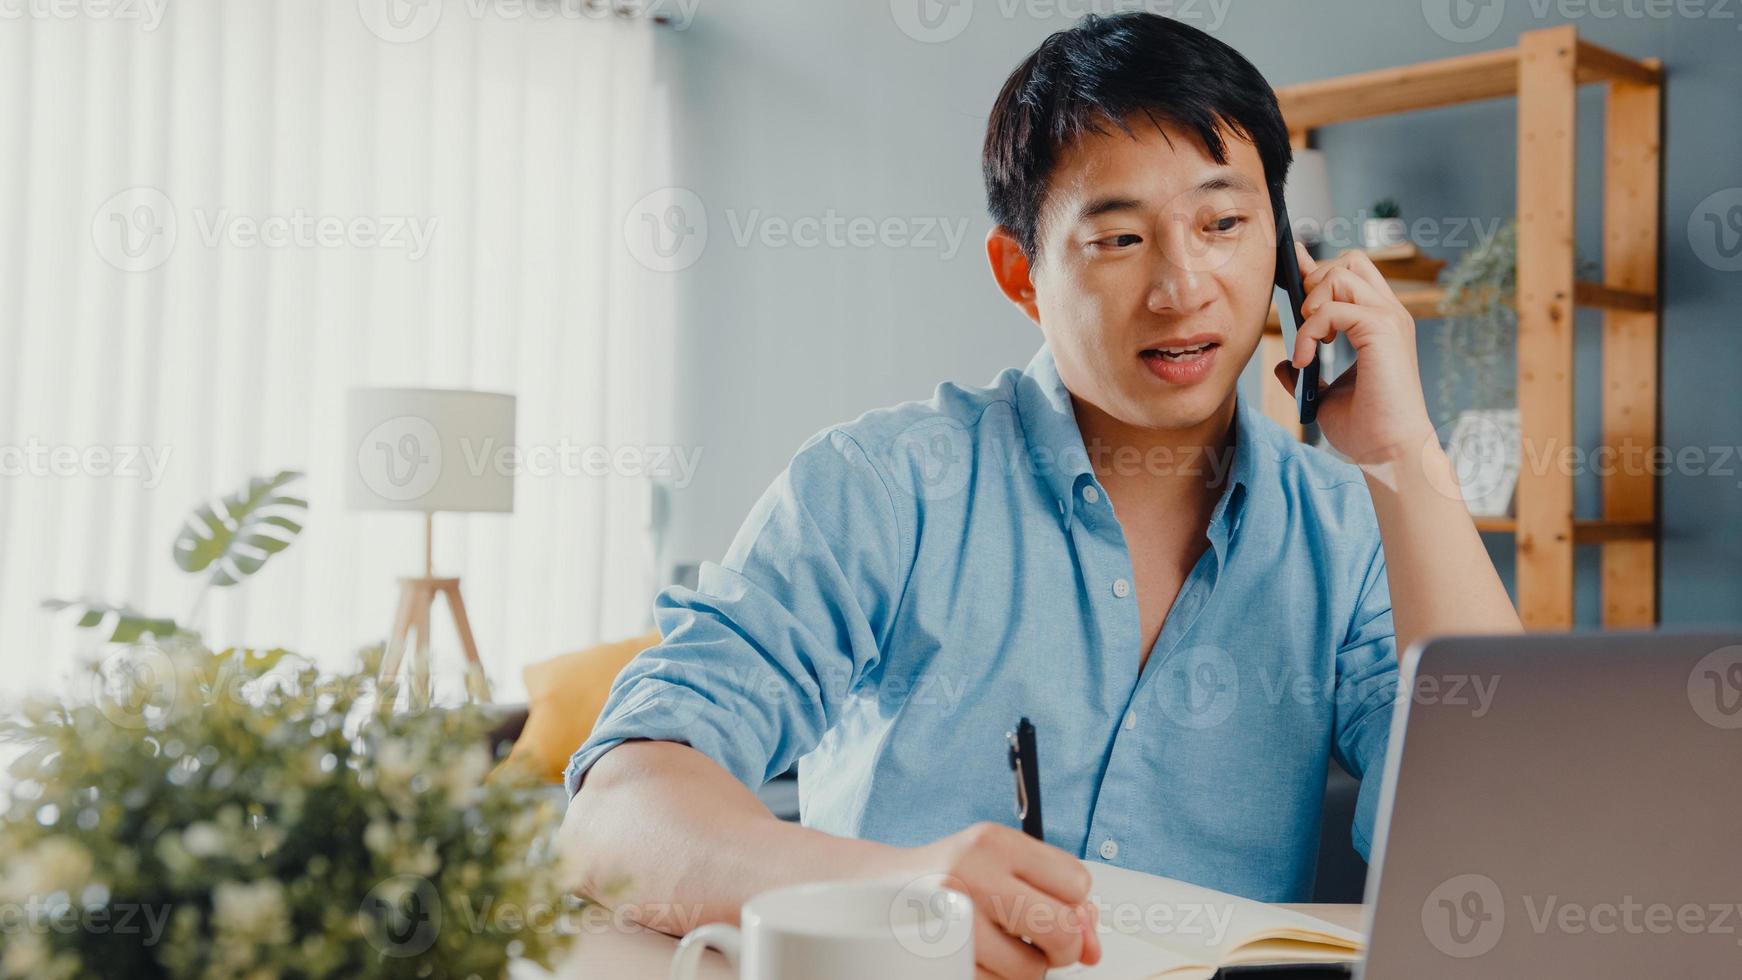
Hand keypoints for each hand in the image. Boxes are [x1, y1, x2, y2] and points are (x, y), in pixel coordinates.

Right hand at [891, 822, 1101, 979]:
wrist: (885, 888)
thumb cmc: (956, 874)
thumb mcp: (1004, 864)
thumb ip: (1057, 895)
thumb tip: (1094, 947)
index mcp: (994, 844)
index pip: (1076, 883)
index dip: (1073, 903)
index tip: (1053, 902)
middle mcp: (973, 876)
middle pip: (1060, 928)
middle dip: (1062, 944)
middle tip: (1043, 939)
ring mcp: (955, 921)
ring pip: (1032, 970)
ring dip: (1027, 966)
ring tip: (1002, 944)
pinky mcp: (944, 959)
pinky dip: (1000, 979)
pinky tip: (982, 955)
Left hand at [1273, 241, 1437, 466]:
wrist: (1388, 453)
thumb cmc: (1366, 429)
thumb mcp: (1325, 395)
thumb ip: (1307, 372)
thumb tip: (1284, 364)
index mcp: (1379, 323)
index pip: (1350, 274)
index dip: (1316, 268)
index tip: (1290, 269)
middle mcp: (1388, 314)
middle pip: (1349, 260)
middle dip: (1315, 282)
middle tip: (1304, 325)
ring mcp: (1388, 319)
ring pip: (1340, 275)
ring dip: (1311, 306)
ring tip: (1308, 344)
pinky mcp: (1382, 330)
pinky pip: (1332, 310)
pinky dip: (1309, 333)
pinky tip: (1304, 361)